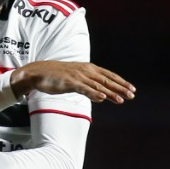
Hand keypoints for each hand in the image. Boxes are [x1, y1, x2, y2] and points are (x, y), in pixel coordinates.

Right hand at [10, 61, 134, 103]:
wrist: (37, 73)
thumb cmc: (56, 76)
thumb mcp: (75, 78)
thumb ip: (89, 86)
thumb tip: (101, 95)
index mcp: (88, 68)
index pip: (108, 75)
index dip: (121, 82)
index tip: (132, 89)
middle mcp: (85, 71)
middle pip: (107, 80)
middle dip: (120, 87)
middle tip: (132, 95)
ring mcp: (78, 76)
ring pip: (98, 85)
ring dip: (110, 93)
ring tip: (121, 100)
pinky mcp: (69, 83)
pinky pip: (84, 89)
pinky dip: (94, 93)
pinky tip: (102, 98)